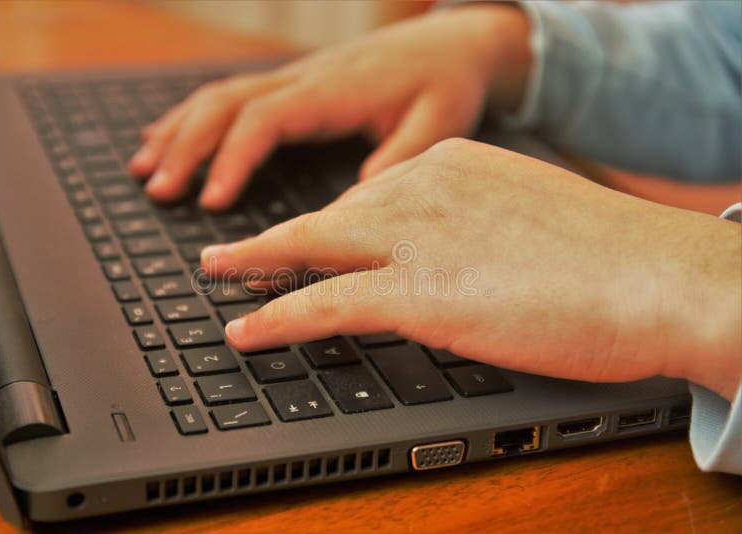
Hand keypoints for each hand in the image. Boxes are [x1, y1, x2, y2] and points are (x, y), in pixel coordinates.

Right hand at [128, 5, 529, 208]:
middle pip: (226, 103)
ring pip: (221, 95)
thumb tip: (354, 206)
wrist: (454, 43)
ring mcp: (295, 78)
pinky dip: (195, 116)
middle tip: (157, 190)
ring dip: (179, 130)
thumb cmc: (446, 84)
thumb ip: (398, 161)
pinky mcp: (295, 85)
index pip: (265, 119)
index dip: (232, 158)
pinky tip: (171, 135)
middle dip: (186, 145)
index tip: (211, 202)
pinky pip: (234, 95)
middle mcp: (304, 80)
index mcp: (333, 92)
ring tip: (144, 167)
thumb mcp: (438, 125)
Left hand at [201, 139, 741, 400]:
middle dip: (277, 236)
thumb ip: (478, 228)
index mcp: (456, 165)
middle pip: (330, 213)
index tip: (307, 238)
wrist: (656, 277)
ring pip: (312, 247)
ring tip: (222, 278)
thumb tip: (455, 258)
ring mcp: (416, 237)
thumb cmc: (612, 258)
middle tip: (233, 250)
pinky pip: (324, 301)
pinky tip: (247, 329)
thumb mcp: (531, 220)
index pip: (373, 193)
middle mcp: (426, 188)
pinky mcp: (416, 290)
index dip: (332, 223)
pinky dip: (277, 317)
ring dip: (258, 267)